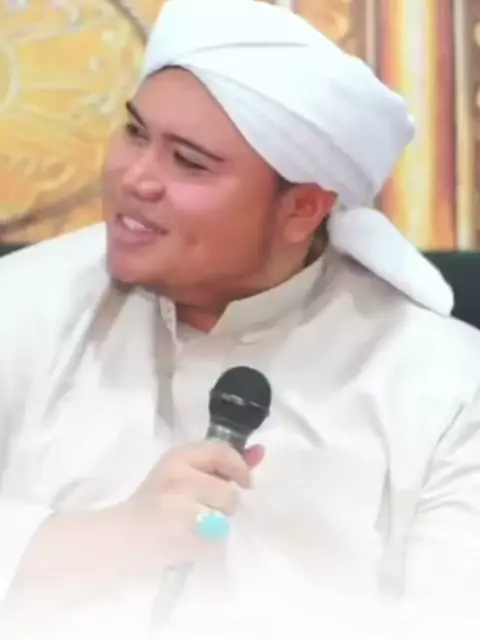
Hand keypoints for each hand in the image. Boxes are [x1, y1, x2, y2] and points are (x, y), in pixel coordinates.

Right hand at [122, 441, 264, 565]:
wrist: (120, 538)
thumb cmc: (155, 503)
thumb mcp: (179, 473)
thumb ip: (216, 465)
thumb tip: (259, 453)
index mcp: (177, 457)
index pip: (222, 452)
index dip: (240, 468)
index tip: (244, 482)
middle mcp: (178, 478)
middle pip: (229, 493)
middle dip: (225, 507)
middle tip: (205, 512)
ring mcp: (178, 509)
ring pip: (224, 520)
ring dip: (217, 528)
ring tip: (195, 528)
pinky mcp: (180, 538)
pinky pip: (214, 544)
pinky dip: (207, 548)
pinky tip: (189, 543)